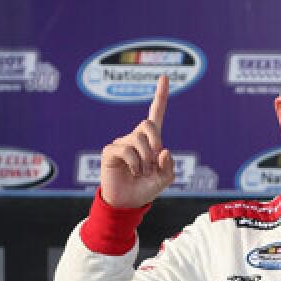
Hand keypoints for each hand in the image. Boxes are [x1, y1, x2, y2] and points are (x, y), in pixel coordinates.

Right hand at [99, 75, 175, 208]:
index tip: (164, 77)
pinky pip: (126, 150)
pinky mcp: (110, 151)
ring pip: (138, 139)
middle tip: (154, 160)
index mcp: (151, 141)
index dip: (160, 96)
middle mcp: (135, 138)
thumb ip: (169, 165)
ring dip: (145, 159)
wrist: (128, 202)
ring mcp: (122, 143)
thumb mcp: (165, 179)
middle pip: (148, 124)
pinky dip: (135, 163)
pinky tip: (133, 172)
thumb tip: (163, 150)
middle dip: (155, 141)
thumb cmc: (146, 189)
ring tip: (142, 172)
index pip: (155, 115)